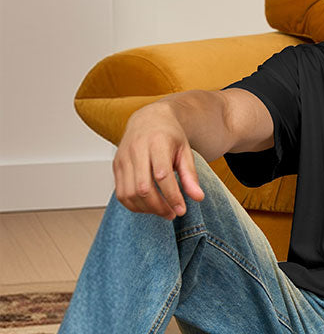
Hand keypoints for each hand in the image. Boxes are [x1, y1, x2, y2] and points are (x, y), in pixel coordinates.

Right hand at [113, 102, 204, 219]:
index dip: (172, 196)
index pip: (162, 175)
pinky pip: (121, 193)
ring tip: (163, 211)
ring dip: (146, 209)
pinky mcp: (116, 166)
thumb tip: (198, 198)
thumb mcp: (186, 151)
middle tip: (173, 213)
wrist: (148, 120)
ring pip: (130, 193)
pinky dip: (134, 205)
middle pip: (143, 188)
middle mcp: (136, 150)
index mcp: (157, 143)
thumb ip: (191, 175)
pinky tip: (148, 206)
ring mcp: (123, 158)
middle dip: (159, 206)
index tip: (182, 210)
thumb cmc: (169, 136)